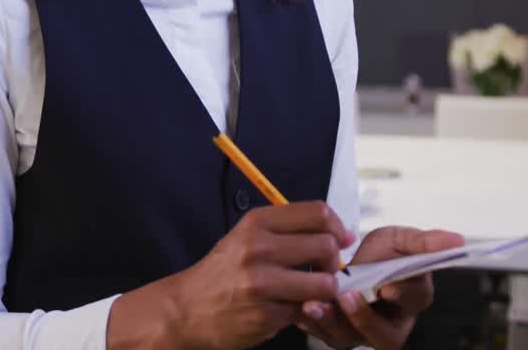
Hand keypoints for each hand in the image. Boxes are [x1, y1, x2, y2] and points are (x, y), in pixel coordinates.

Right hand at [111, 201, 352, 348]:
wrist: (187, 308)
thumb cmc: (223, 272)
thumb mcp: (248, 236)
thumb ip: (289, 230)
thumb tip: (341, 234)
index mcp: (257, 223)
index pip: (318, 212)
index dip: (337, 227)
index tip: (340, 239)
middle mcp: (259, 248)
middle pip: (326, 246)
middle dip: (333, 261)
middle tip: (324, 270)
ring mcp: (262, 283)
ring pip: (325, 283)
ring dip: (326, 290)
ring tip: (312, 292)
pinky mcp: (266, 314)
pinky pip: (307, 310)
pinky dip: (306, 311)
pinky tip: (291, 307)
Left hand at [297, 226, 463, 349]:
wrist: (347, 260)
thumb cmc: (379, 254)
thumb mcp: (400, 240)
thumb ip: (423, 242)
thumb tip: (457, 239)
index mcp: (413, 298)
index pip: (415, 300)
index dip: (403, 294)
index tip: (387, 286)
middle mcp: (390, 323)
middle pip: (385, 336)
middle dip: (364, 320)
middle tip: (345, 296)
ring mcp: (361, 331)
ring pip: (350, 339)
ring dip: (330, 322)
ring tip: (313, 304)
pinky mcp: (335, 332)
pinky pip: (323, 335)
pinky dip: (310, 321)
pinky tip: (299, 306)